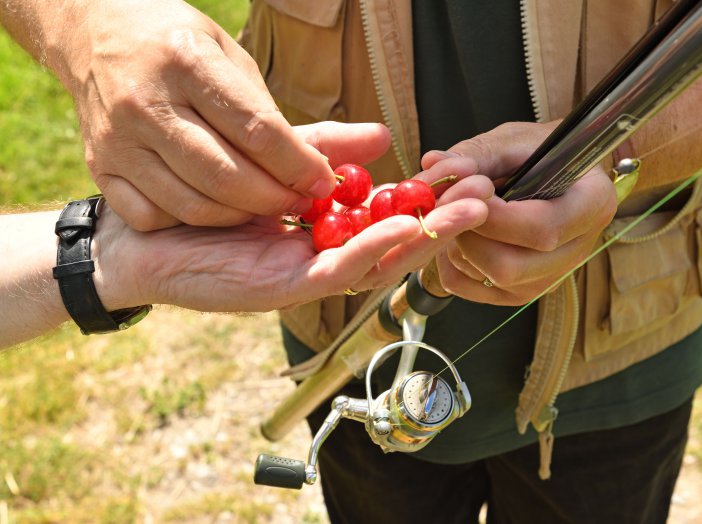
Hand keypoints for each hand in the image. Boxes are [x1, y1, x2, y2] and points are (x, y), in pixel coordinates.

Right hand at [59, 0, 337, 230]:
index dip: (299, 165)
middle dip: (276, 199)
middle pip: (228, 176)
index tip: (325, 183)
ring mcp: (117, 140)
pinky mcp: (100, 167)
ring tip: (264, 206)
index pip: (258, 131)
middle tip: (299, 202)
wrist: (99, 37)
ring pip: (194, 205)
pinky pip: (156, 216)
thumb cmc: (185, 51)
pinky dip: (194, 221)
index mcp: (187, 62)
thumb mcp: (239, 66)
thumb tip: (379, 143)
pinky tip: (215, 206)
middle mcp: (146, 103)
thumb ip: (296, 117)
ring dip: (241, 216)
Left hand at [91, 178, 491, 312]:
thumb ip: (329, 151)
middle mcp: (324, 259)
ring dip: (419, 240)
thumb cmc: (212, 203)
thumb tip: (383, 136)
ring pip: (376, 264)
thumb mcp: (280, 165)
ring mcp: (307, 277)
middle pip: (394, 247)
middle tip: (481, 201)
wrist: (147, 237)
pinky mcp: (284, 288)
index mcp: (328, 234)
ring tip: (459, 215)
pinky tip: (401, 227)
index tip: (462, 179)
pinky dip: (371, 249)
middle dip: (440, 225)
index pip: (390, 220)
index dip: (429, 203)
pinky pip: (336, 271)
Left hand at [417, 122, 616, 305]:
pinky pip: (473, 289)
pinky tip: (456, 237)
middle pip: (511, 267)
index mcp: (592, 205)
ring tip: (458, 216)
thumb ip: (476, 155)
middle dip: (470, 238)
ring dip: (460, 249)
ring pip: (491, 281)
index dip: (494, 217)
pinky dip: (453, 265)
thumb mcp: (513, 140)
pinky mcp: (524, 291)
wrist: (552, 173)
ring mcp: (551, 277)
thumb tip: (434, 162)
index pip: (542, 229)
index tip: (469, 192)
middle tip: (454, 207)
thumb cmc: (536, 152)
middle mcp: (578, 249)